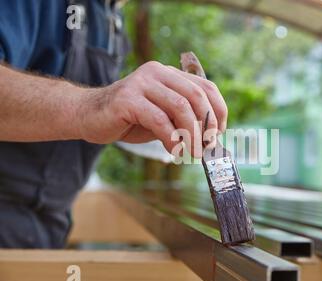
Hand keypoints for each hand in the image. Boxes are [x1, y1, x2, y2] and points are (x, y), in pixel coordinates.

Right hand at [76, 61, 227, 157]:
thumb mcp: (163, 116)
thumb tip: (211, 137)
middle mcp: (157, 72)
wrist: (88, 115)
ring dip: (192, 134)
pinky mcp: (127, 99)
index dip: (218, 111)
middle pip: (196, 96)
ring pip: (180, 107)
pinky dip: (172, 138)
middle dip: (207, 125)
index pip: (205, 87)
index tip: (219, 133)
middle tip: (207, 147)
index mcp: (169, 74)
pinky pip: (159, 119)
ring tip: (193, 152)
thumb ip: (183, 120)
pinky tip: (175, 150)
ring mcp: (141, 83)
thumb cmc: (129, 119)